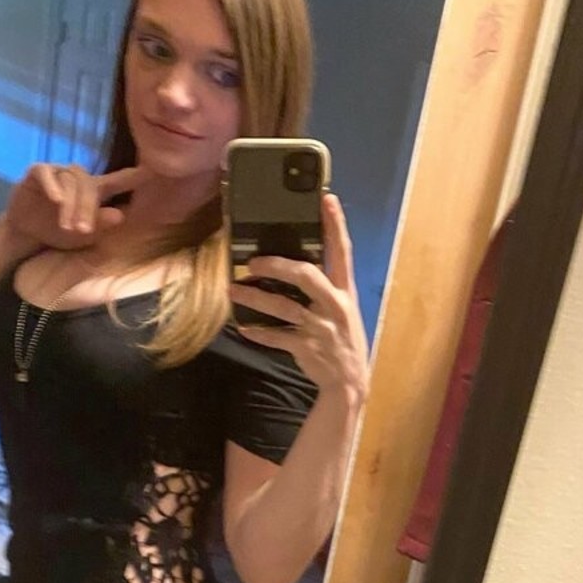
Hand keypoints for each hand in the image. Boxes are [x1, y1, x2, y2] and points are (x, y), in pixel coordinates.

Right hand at [4, 163, 149, 254]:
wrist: (27, 233)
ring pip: (69, 183)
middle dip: (87, 210)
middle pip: (89, 186)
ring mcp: (58, 172)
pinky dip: (51, 185)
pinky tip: (55, 200)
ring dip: (70, 206)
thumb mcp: (83, 236)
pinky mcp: (37, 172)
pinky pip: (46, 173)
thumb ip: (101, 226)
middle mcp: (79, 177)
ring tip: (67, 227)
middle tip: (82, 231)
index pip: (120, 180)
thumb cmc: (60, 232)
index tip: (155, 170)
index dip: (136, 175)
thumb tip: (119, 216)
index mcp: (96, 190)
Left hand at [230, 193, 369, 402]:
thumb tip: (292, 265)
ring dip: (256, 298)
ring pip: (284, 307)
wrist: (349, 383)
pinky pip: (278, 337)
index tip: (327, 200)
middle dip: (277, 265)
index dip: (336, 225)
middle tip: (252, 262)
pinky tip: (244, 327)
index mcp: (344, 292)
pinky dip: (259, 333)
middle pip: (306, 275)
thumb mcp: (342, 311)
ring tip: (233, 291)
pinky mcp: (308, 348)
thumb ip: (324, 288)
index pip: (343, 252)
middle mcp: (335, 306)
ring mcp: (321, 328)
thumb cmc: (341, 340)